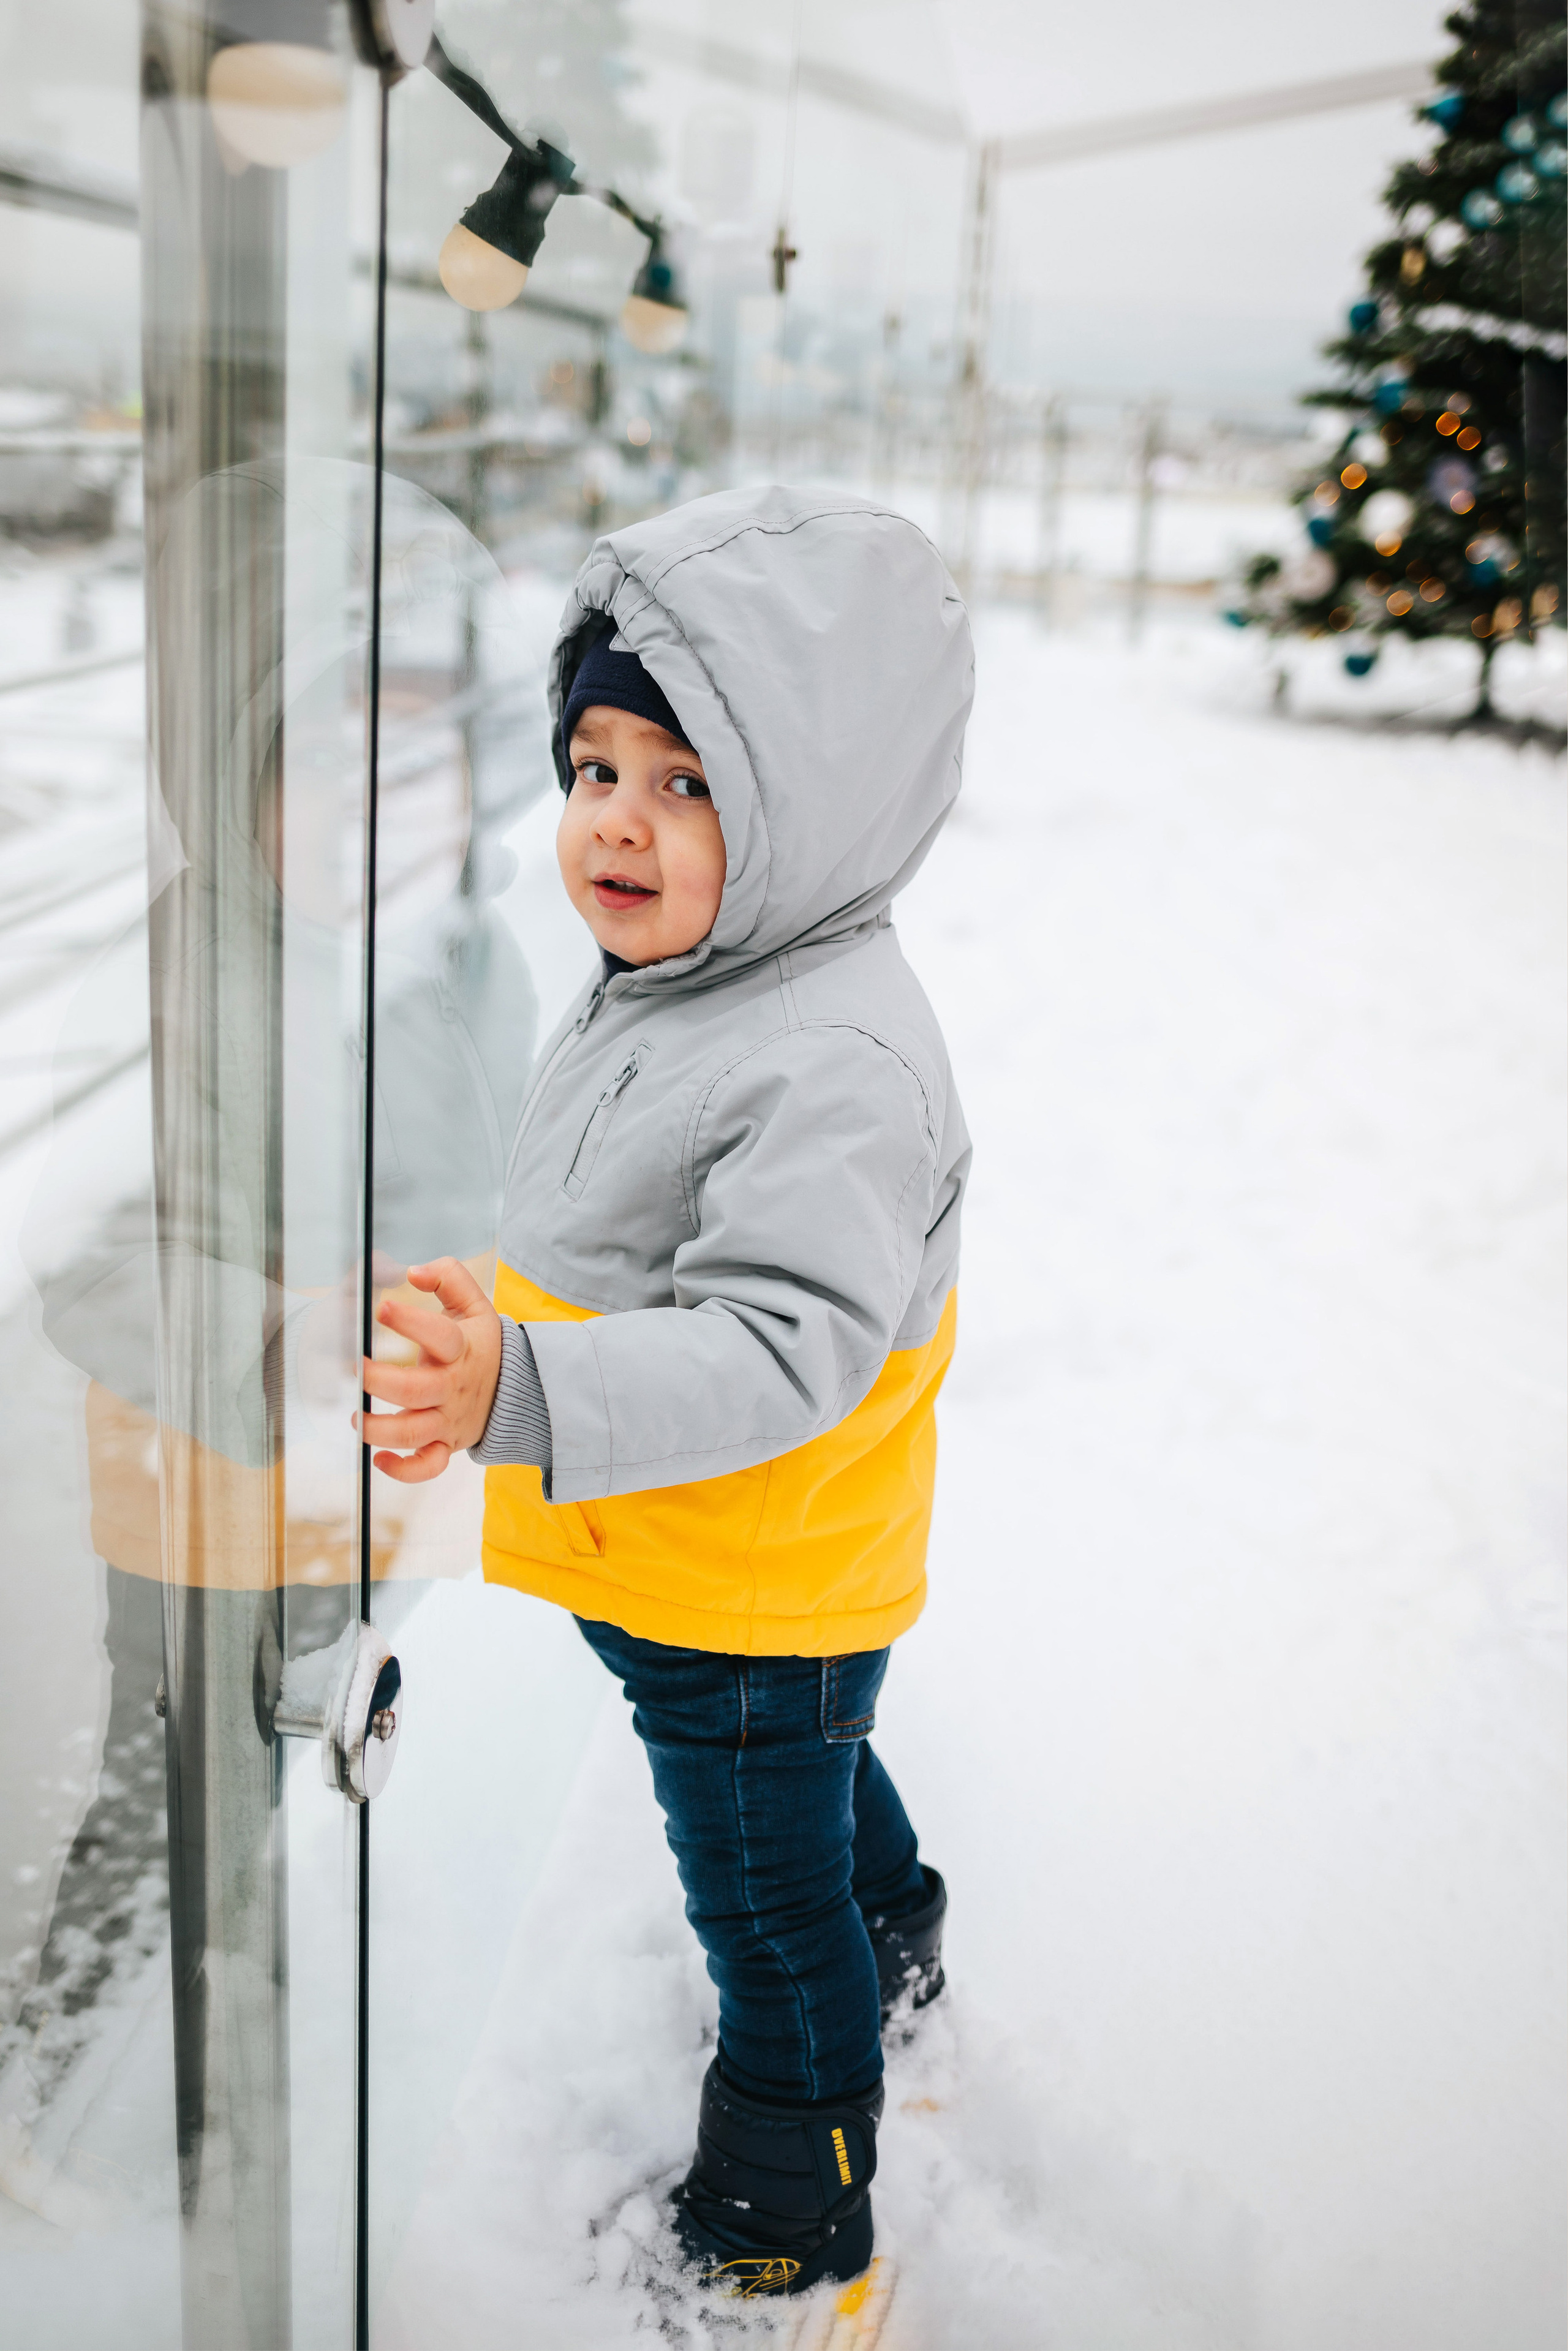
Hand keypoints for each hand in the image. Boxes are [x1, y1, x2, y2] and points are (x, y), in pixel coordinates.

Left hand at [358, 1258, 502, 1483]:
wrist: (516, 1390)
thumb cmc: (481, 1344)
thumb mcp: (475, 1304)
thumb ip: (449, 1277)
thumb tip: (414, 1272)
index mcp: (462, 1350)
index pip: (440, 1336)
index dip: (411, 1323)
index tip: (382, 1309)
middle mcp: (454, 1388)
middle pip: (416, 1391)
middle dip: (380, 1382)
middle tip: (354, 1369)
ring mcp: (449, 1420)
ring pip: (415, 1433)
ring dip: (381, 1430)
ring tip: (355, 1418)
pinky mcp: (445, 1444)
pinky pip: (428, 1466)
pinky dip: (404, 1470)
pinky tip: (380, 1459)